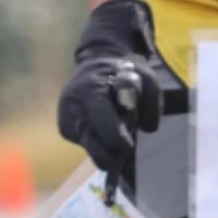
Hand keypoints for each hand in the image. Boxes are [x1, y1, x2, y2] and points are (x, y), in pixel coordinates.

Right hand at [57, 0, 161, 174]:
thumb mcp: (145, 76)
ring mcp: (66, 119)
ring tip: (118, 134)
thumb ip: (152, 100)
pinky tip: (107, 131)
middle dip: (113, 153)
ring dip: (108, 149)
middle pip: (93, 146)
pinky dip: (100, 144)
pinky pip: (86, 145)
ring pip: (91, 149)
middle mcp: (71, 107)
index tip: (129, 144)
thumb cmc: (122, 70)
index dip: (118, 139)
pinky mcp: (65, 129)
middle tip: (126, 149)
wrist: (96, 63)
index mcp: (89, 90)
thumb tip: (148, 129)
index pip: (103, 124)